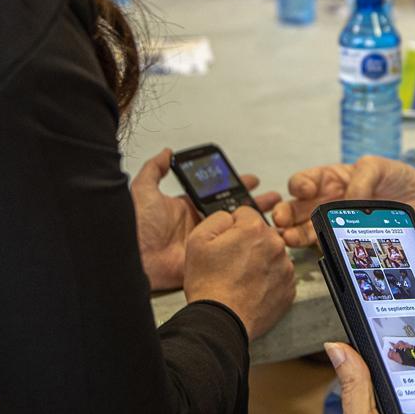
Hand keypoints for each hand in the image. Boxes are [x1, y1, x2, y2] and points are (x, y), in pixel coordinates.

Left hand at [131, 149, 279, 290]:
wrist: (139, 260)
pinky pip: (234, 250)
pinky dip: (250, 245)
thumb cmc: (139, 228)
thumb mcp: (144, 192)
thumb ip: (154, 170)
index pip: (218, 193)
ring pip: (238, 229)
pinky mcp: (211, 258)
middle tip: (271, 197)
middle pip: (233, 210)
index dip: (235, 185)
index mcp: (188, 207)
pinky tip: (264, 237)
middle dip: (253, 202)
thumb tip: (167, 153)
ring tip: (275, 213)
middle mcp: (201, 223)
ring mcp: (208, 242)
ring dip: (256, 222)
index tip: (252, 179)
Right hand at [183, 207, 295, 338]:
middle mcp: (275, 244)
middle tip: (230, 262)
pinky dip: (268, 279)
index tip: (226, 241)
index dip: (232, 226)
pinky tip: (252, 288)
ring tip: (240, 278)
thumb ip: (217, 218)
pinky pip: (278, 275)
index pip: (245, 213)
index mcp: (254, 229)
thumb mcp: (198, 240)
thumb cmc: (209, 284)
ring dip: (259, 260)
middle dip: (248, 243)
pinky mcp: (289, 287)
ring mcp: (285, 267)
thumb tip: (230, 216)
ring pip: (271, 254)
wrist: (221, 320)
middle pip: (261, 233)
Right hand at [271, 156, 414, 247]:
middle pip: (297, 207)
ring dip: (295, 234)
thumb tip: (352, 198)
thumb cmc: (393, 175)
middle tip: (280, 221)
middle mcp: (326, 200)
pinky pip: (328, 244)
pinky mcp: (346, 239)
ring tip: (289, 239)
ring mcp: (334, 222)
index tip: (305, 191)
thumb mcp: (378, 167)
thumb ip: (363, 178)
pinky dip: (318, 247)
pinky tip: (314, 249)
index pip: (306, 180)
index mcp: (331, 178)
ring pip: (306, 229)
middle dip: (285, 214)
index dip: (301, 185)